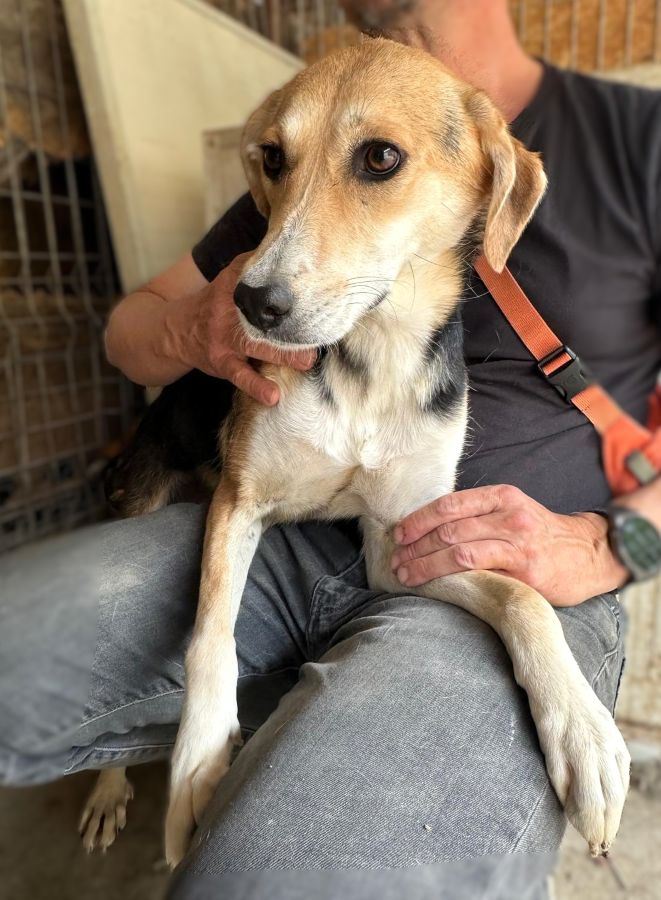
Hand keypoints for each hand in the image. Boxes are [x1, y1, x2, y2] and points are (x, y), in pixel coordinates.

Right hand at [162, 252, 314, 404]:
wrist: (177, 329)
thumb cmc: (217, 302)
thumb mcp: (233, 277)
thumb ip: (259, 263)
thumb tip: (294, 245)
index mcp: (237, 283)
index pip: (265, 277)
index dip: (290, 280)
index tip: (321, 280)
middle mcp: (230, 307)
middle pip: (266, 315)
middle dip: (294, 324)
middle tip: (320, 330)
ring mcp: (225, 335)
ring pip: (257, 345)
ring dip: (284, 354)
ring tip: (307, 361)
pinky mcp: (221, 359)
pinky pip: (240, 374)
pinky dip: (256, 386)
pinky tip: (273, 396)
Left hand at [390, 485, 628, 605]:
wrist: (589, 554)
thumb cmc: (541, 535)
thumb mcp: (512, 511)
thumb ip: (478, 515)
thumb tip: (428, 527)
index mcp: (502, 496)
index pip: (449, 504)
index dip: (419, 519)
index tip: (399, 533)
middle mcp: (509, 515)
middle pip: (448, 528)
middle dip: (416, 545)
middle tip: (397, 559)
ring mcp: (517, 543)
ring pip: (459, 551)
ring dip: (426, 564)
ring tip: (407, 574)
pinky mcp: (524, 571)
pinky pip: (480, 573)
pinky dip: (452, 579)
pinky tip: (436, 586)